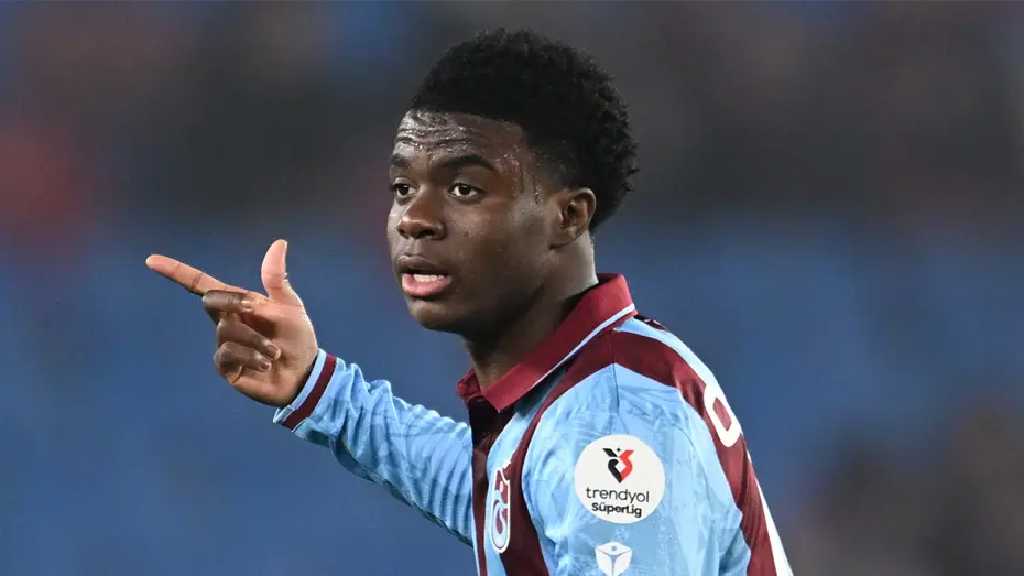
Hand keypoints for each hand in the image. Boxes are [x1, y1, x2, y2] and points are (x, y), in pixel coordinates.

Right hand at [145, 239, 318, 406]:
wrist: (304, 373)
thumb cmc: (297, 337)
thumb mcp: (291, 305)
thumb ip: (276, 279)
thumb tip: (279, 242)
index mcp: (238, 302)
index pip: (202, 284)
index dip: (176, 271)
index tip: (151, 260)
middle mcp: (225, 321)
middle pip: (210, 301)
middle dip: (234, 302)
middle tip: (259, 309)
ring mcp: (223, 344)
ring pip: (226, 330)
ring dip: (257, 339)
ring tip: (275, 352)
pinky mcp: (225, 366)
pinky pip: (228, 353)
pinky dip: (252, 356)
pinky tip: (266, 363)